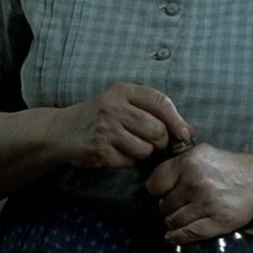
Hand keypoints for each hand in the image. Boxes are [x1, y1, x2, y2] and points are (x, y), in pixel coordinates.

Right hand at [50, 82, 194, 168]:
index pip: (160, 102)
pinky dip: (128, 160)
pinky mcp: (99, 150)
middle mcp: (113, 107)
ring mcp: (105, 129)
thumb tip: (190, 130)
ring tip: (130, 145)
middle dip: (160, 141)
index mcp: (122, 91)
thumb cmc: (100, 116)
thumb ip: (154, 111)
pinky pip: (129, 161)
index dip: (177, 120)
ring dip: (144, 152)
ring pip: (146, 149)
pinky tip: (116, 152)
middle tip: (151, 142)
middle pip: (157, 130)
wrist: (62, 130)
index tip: (184, 133)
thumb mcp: (123, 103)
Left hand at [145, 144, 252, 243]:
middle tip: (178, 204)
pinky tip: (173, 236)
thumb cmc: (227, 168)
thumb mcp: (201, 153)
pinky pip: (188, 233)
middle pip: (164, 204)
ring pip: (174, 220)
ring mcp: (207, 203)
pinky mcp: (218, 222)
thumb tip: (152, 180)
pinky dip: (177, 237)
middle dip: (168, 206)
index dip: (157, 190)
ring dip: (173, 221)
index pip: (156, 183)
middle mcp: (195, 182)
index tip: (163, 192)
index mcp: (189, 161)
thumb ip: (177, 162)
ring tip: (181, 217)